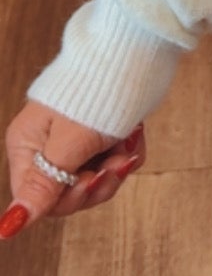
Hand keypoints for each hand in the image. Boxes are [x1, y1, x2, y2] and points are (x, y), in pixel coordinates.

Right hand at [1, 101, 147, 236]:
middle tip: (115, 161)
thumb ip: (42, 187)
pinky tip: (133, 136)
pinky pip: (113, 162)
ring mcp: (75, 141)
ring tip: (126, 144)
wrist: (135, 50)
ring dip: (117, 167)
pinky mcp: (101, 135)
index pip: (38, 199)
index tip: (89, 180)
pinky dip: (127, 153)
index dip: (68, 198)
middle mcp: (46, 146)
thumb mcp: (69, 144)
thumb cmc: (97, 92)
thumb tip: (8, 226)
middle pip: (69, 194)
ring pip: (96, 180)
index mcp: (27, 146)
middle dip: (98, 183)